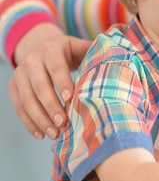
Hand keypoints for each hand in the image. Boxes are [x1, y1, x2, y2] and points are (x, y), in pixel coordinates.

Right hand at [9, 23, 90, 139]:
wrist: (41, 46)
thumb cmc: (70, 52)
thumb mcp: (82, 47)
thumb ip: (97, 52)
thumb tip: (122, 56)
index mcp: (51, 49)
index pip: (56, 66)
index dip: (62, 82)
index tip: (70, 100)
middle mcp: (32, 60)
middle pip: (39, 85)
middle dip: (50, 106)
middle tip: (63, 123)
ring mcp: (20, 73)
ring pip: (26, 98)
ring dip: (39, 118)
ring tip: (54, 134)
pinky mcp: (13, 86)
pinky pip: (18, 106)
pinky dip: (28, 122)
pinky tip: (40, 135)